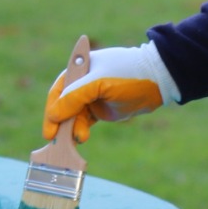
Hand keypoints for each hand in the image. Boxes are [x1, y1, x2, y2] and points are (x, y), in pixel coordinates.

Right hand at [43, 38, 177, 141]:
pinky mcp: (101, 109)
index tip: (49, 129)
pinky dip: (80, 130)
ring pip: (73, 116)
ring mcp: (92, 97)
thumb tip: (53, 115)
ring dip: (72, 128)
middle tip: (56, 140)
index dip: (51, 109)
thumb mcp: (98, 83)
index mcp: (79, 69)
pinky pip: (84, 122)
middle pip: (63, 105)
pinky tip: (81, 138)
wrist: (158, 81)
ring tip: (80, 138)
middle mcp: (82, 82)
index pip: (57, 91)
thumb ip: (74, 97)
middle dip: (60, 123)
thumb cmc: (127, 74)